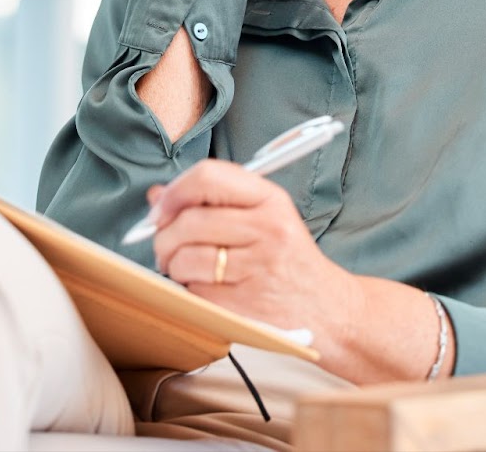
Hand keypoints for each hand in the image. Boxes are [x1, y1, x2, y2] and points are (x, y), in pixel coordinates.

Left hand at [149, 159, 361, 360]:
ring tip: (184, 269)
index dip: (175, 192)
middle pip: (189, 221)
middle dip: (164, 236)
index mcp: (270, 199)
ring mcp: (258, 268)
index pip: (208, 177)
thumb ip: (212, 201)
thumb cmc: (288, 259)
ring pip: (185, 258)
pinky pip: (195, 292)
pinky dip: (190, 291)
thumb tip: (157, 195)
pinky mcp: (247, 304)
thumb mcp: (263, 216)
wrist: (328, 308)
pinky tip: (205, 289)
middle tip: (166, 247)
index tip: (160, 208)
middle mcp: (267, 229)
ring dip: (173, 266)